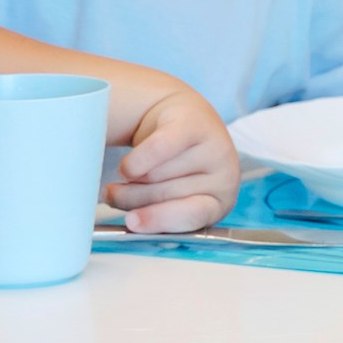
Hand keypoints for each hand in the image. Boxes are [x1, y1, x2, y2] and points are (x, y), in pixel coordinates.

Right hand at [103, 85, 236, 232]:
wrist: (185, 119)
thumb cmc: (175, 171)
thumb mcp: (172, 201)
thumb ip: (158, 215)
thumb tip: (132, 222)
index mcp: (219, 204)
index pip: (193, 216)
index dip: (159, 220)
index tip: (131, 222)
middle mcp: (225, 177)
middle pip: (163, 195)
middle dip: (132, 199)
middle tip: (117, 194)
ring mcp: (214, 148)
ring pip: (155, 175)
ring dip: (131, 179)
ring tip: (130, 175)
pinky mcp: (195, 124)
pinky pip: (158, 148)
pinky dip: (135, 159)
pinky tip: (128, 164)